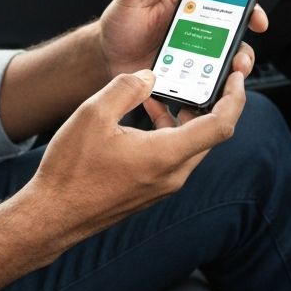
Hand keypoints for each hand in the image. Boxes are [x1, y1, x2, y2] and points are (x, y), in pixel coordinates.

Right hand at [25, 68, 246, 245]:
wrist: (54, 215)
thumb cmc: (71, 170)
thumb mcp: (93, 114)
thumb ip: (126, 89)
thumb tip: (149, 75)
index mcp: (165, 155)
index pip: (220, 125)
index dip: (235, 98)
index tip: (237, 77)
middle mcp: (172, 175)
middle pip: (209, 134)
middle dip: (208, 102)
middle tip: (201, 77)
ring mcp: (163, 186)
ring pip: (190, 145)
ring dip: (183, 116)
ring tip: (159, 93)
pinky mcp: (151, 190)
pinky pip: (173, 156)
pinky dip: (168, 131)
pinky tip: (144, 116)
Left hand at [98, 0, 267, 79]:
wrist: (103, 55)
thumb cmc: (118, 22)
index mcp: (187, 4)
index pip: (224, 1)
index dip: (246, 6)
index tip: (255, 15)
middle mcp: (195, 28)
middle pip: (232, 34)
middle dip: (245, 43)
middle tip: (242, 54)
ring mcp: (191, 53)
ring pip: (224, 60)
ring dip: (234, 66)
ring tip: (231, 72)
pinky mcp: (184, 74)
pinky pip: (205, 80)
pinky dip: (213, 85)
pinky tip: (209, 88)